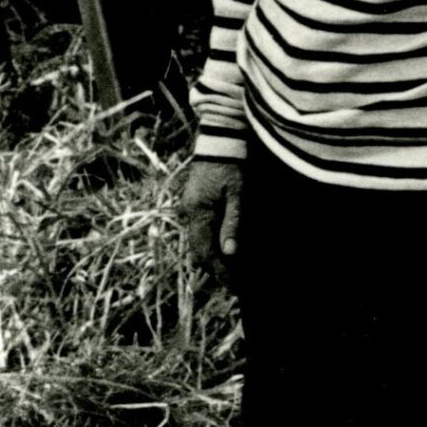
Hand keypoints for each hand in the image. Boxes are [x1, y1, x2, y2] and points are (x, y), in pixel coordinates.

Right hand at [180, 157, 243, 283]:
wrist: (219, 139)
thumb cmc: (231, 164)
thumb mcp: (237, 194)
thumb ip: (232, 222)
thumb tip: (229, 253)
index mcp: (198, 212)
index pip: (205, 251)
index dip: (220, 271)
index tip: (236, 287)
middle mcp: (189, 212)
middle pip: (198, 250)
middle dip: (215, 270)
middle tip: (235, 286)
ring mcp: (190, 207)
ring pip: (197, 242)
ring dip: (211, 259)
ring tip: (230, 273)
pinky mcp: (194, 202)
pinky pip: (199, 231)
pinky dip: (209, 245)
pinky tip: (222, 250)